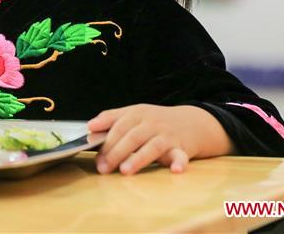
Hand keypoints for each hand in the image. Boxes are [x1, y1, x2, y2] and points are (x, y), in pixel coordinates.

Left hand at [87, 104, 229, 175]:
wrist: (192, 122)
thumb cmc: (156, 121)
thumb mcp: (134, 114)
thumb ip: (111, 118)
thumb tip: (90, 126)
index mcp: (137, 113)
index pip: (118, 126)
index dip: (106, 141)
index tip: (96, 156)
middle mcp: (152, 123)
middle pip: (132, 137)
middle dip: (115, 153)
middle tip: (104, 168)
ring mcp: (167, 135)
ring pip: (152, 146)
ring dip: (138, 158)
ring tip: (125, 170)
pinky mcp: (182, 148)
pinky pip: (181, 156)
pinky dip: (179, 162)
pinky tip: (176, 170)